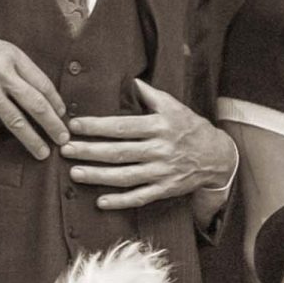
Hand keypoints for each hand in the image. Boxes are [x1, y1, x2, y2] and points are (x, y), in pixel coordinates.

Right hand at [0, 25, 66, 158]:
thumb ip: (16, 67)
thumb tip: (38, 91)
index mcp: (13, 56)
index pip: (43, 83)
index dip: (56, 103)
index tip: (63, 116)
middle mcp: (3, 72)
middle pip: (36, 104)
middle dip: (53, 126)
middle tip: (63, 140)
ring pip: (16, 120)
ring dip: (31, 139)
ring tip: (41, 152)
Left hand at [64, 78, 238, 210]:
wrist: (217, 156)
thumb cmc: (190, 127)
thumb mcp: (174, 106)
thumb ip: (150, 94)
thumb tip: (130, 80)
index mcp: (159, 126)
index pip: (122, 127)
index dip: (97, 127)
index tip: (75, 126)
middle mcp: (160, 150)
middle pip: (119, 152)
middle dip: (90, 151)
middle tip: (65, 150)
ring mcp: (162, 172)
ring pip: (125, 176)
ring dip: (98, 176)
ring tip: (74, 173)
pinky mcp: (166, 189)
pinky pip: (140, 197)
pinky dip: (121, 201)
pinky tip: (101, 202)